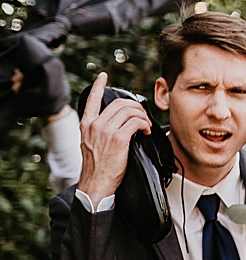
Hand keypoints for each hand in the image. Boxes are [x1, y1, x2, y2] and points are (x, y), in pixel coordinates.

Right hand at [77, 73, 151, 204]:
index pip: (91, 99)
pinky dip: (145, 124)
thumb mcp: (92, 145)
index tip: (103, 76)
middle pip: (119, 103)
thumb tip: (119, 125)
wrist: (96, 184)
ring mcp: (105, 130)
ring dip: (143, 116)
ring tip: (146, 126)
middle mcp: (94, 124)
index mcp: (86, 125)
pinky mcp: (117, 138)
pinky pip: (136, 122)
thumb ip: (100, 132)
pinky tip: (146, 131)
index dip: (99, 86)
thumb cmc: (98, 168)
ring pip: (130, 110)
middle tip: (143, 117)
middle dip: (136, 107)